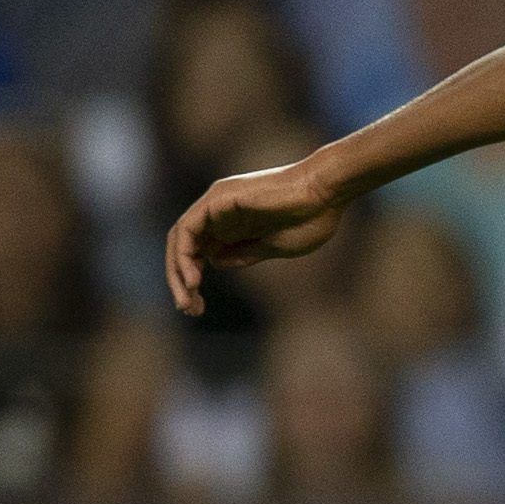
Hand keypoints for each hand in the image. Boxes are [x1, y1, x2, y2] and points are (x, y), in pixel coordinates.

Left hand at [165, 158, 345, 314]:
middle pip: (186, 248)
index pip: (199, 253)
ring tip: (188, 297)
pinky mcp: (217, 199)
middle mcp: (218, 211)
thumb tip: (216, 263)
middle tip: (189, 309)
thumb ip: (245, 254)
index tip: (198, 308)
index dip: (193, 280)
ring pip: (181, 239)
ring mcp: (216, 203)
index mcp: (233, 224)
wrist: (326, 193)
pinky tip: (193, 279)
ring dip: (178, 271)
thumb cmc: (311, 219)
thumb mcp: (274, 247)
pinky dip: (184, 255)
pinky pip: (187, 229)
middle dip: (181, 281)